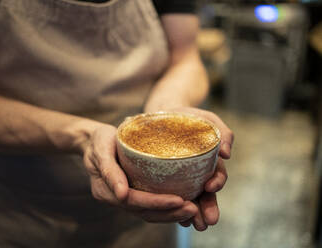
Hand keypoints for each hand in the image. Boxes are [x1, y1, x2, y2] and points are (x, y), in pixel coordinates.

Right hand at [83, 124, 200, 222]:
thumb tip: (122, 194)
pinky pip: (149, 206)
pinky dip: (166, 208)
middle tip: (193, 209)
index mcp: (105, 190)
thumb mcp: (101, 148)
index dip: (156, 203)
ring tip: (193, 209)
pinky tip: (183, 204)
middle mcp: (115, 198)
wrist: (93, 141)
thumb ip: (109, 170)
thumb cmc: (98, 140)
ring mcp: (123, 198)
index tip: (179, 200)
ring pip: (148, 213)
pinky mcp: (132, 194)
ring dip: (170, 214)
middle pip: (143, 212)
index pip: (133, 201)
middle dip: (169, 213)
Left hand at [163, 107, 233, 230]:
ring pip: (190, 199)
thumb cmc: (191, 117)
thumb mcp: (209, 120)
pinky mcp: (169, 179)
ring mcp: (184, 178)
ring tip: (190, 224)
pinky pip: (173, 194)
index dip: (217, 182)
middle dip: (208, 208)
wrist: (167, 113)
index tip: (210, 187)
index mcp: (210, 161)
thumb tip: (226, 153)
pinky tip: (173, 217)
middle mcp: (199, 173)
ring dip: (192, 214)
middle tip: (207, 222)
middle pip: (205, 194)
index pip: (217, 175)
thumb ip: (223, 133)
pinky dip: (174, 207)